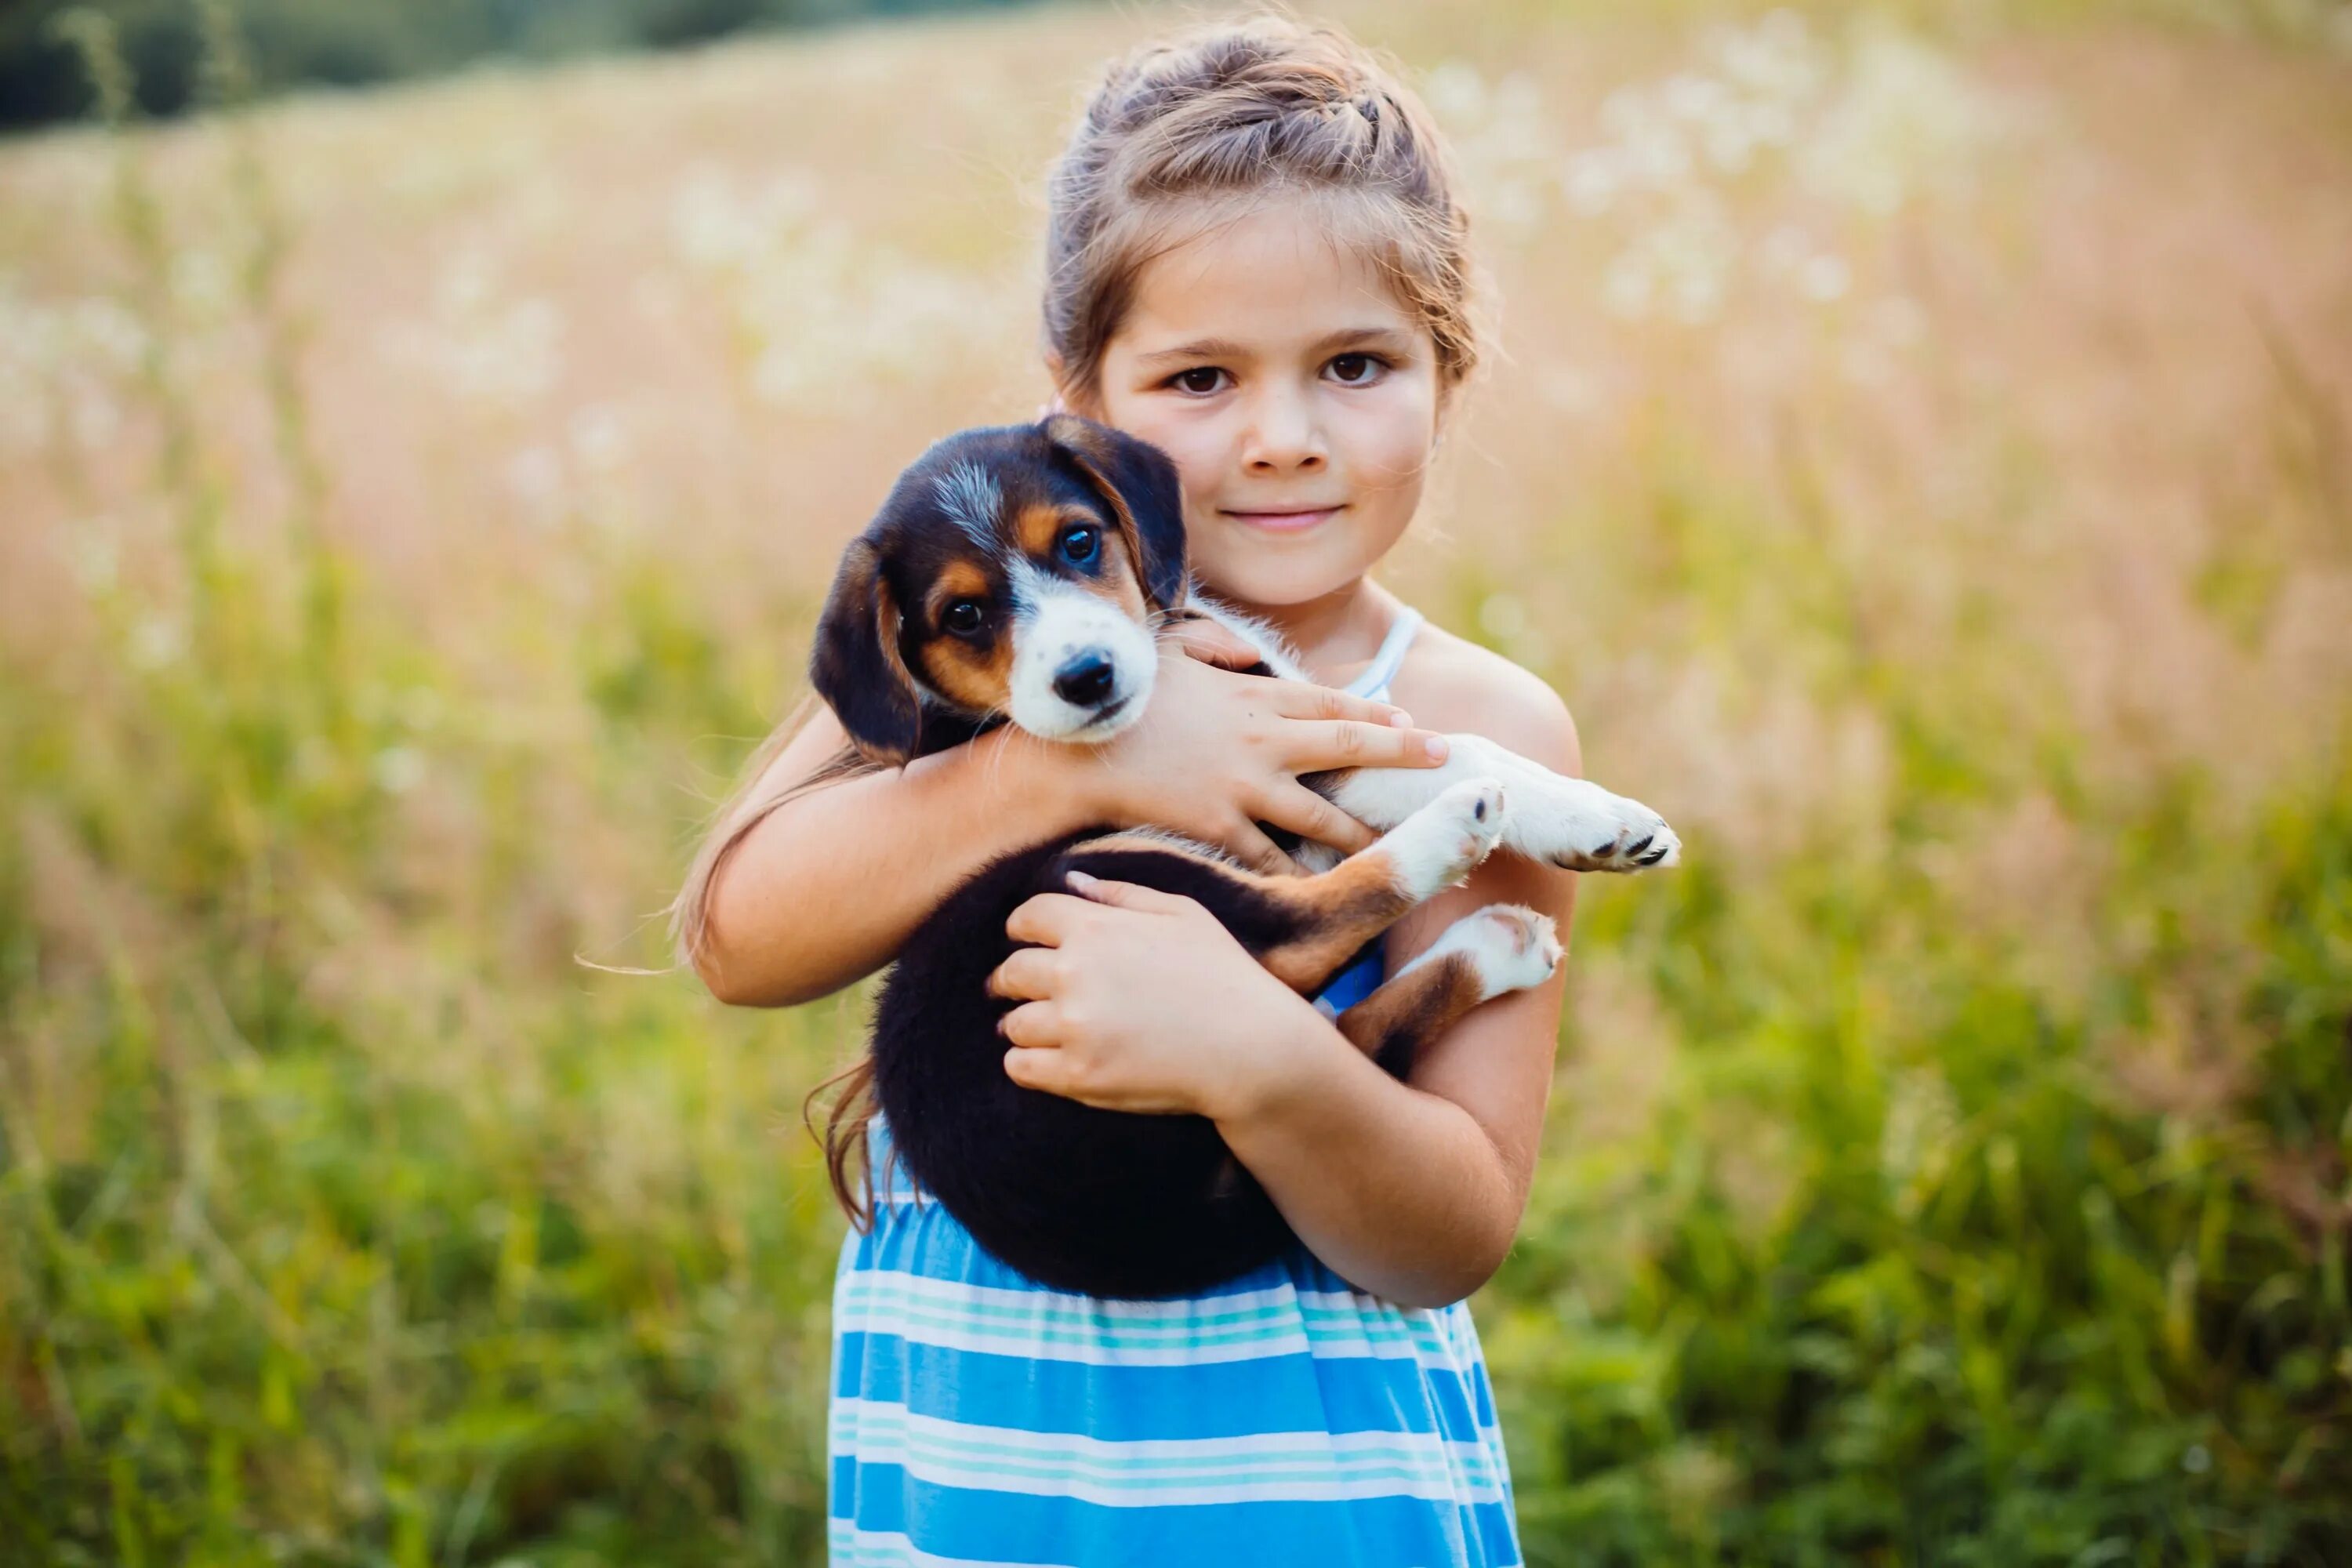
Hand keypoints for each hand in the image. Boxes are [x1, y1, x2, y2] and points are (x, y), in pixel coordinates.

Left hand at [988, 873, 1326, 1118]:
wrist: (1253, 1049)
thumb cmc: (1225, 977)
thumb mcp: (1184, 915)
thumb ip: (1123, 895)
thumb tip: (1071, 881)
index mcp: (1096, 928)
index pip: (1026, 918)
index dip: (1024, 930)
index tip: (1031, 943)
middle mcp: (1074, 974)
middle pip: (1010, 973)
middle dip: (1016, 980)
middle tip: (1033, 992)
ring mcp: (1074, 1027)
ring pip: (1013, 1024)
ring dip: (1026, 1025)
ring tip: (1051, 1029)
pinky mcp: (1078, 1075)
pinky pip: (1021, 1067)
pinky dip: (1029, 1063)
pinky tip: (1051, 1059)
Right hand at [1076, 642, 1451, 874]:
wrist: (1075, 747)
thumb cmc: (1116, 694)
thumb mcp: (1168, 649)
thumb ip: (1217, 645)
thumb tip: (1251, 653)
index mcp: (1253, 696)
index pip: (1332, 704)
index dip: (1378, 716)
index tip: (1414, 726)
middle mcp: (1261, 740)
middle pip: (1348, 750)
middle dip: (1402, 757)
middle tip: (1445, 765)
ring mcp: (1243, 787)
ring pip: (1322, 817)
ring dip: (1364, 835)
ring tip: (1402, 849)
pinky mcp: (1218, 827)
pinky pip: (1271, 859)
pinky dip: (1301, 876)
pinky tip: (1328, 891)